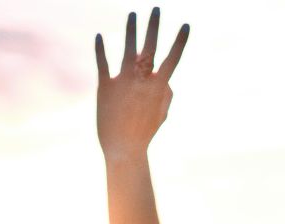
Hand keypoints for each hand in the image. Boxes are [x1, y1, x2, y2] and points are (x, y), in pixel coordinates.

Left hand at [95, 9, 188, 161]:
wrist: (123, 149)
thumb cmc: (144, 133)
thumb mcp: (161, 114)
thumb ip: (167, 95)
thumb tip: (166, 80)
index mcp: (159, 87)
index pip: (172, 59)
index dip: (180, 41)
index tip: (186, 25)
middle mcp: (142, 80)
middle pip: (150, 47)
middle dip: (154, 26)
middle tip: (156, 8)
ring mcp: (123, 81)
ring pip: (128, 49)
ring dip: (131, 30)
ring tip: (132, 14)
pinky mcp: (105, 86)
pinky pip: (102, 63)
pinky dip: (100, 49)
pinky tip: (98, 35)